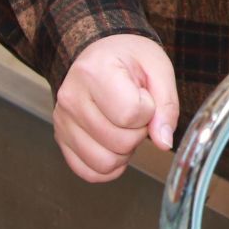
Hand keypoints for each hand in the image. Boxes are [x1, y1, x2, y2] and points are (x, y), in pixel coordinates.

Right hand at [53, 33, 179, 183]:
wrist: (100, 56)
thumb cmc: (129, 59)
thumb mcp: (157, 67)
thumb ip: (167, 104)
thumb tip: (163, 142)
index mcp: (94, 71)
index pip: (131, 114)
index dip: (148, 111)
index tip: (143, 96)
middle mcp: (71, 97)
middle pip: (119, 142)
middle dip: (139, 132)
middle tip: (136, 113)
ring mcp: (62, 121)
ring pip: (105, 163)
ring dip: (124, 151)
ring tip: (124, 127)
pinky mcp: (61, 139)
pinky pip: (89, 172)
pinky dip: (109, 167)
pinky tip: (114, 145)